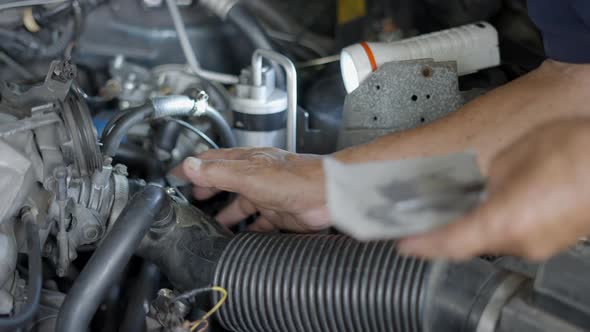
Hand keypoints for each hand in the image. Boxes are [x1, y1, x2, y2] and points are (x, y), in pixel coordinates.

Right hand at [172, 147, 329, 231]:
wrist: (327, 194)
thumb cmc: (295, 178)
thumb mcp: (249, 175)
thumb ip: (219, 172)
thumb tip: (190, 166)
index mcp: (247, 162)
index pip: (212, 161)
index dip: (193, 167)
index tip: (177, 175)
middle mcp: (256, 176)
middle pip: (225, 183)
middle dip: (208, 190)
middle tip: (192, 198)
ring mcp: (267, 195)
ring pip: (241, 205)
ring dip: (226, 214)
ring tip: (211, 224)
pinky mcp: (279, 214)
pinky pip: (258, 225)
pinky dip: (248, 231)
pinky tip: (241, 238)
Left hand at [398, 120, 589, 260]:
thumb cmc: (575, 151)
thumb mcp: (511, 158)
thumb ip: (484, 181)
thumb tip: (477, 189)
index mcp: (503, 223)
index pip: (449, 242)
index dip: (422, 244)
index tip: (404, 243)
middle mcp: (521, 243)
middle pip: (469, 243)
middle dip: (447, 230)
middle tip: (426, 217)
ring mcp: (541, 245)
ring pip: (493, 239)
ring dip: (474, 224)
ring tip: (458, 205)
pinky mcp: (554, 240)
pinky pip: (516, 235)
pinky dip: (498, 222)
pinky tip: (495, 203)